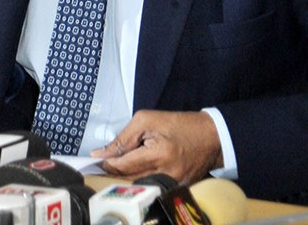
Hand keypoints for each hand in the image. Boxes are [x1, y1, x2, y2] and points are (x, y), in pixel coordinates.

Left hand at [90, 110, 222, 183]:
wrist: (212, 137)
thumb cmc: (180, 124)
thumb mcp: (147, 120)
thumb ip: (124, 137)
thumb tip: (102, 153)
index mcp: (159, 154)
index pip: (124, 165)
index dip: (107, 162)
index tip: (95, 158)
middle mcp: (166, 174)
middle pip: (129, 178)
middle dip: (114, 170)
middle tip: (104, 161)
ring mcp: (173, 184)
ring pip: (138, 184)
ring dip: (125, 175)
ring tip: (119, 164)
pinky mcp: (177, 189)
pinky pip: (151, 186)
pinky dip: (141, 178)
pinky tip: (136, 169)